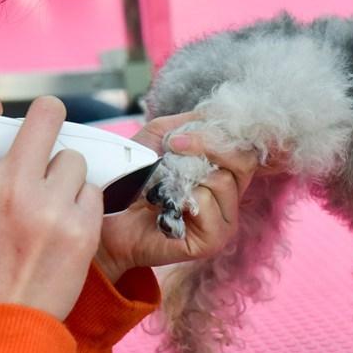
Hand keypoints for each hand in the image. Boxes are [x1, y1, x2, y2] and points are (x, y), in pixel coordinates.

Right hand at [0, 88, 103, 319]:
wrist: (2, 329)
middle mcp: (10, 190)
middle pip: (46, 114)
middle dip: (48, 116)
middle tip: (46, 127)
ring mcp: (51, 209)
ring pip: (72, 157)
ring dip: (64, 173)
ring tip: (52, 199)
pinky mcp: (83, 228)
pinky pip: (91, 191)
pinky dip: (81, 204)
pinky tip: (66, 223)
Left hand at [94, 113, 261, 282]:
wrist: (107, 216)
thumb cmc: (132, 179)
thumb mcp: (159, 137)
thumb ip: (190, 122)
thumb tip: (218, 111)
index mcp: (224, 173)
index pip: (245, 147)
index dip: (222, 133)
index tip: (184, 134)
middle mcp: (230, 197)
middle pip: (243, 162)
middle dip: (208, 146)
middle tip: (173, 146)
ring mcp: (224, 221)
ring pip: (224, 182)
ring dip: (187, 176)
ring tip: (162, 186)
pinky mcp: (212, 241)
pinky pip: (208, 205)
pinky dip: (184, 199)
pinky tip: (164, 207)